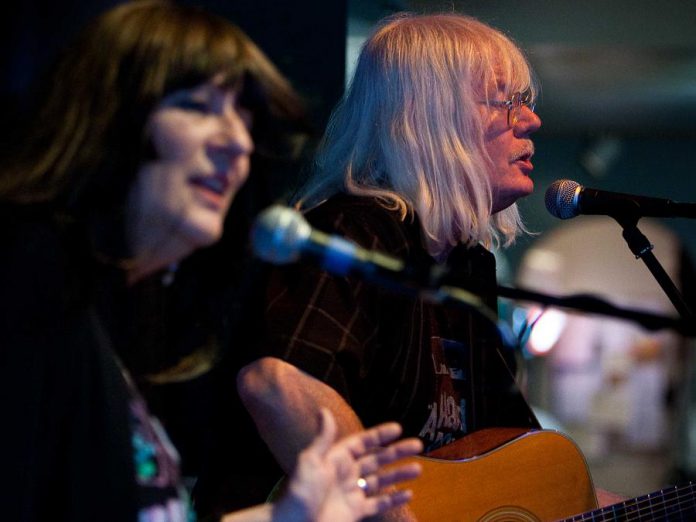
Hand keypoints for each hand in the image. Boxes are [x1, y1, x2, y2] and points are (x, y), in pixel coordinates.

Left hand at [278, 408, 422, 521]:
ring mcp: (351, 493)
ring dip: (399, 474)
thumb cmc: (300, 492)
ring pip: (381, 480)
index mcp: (337, 458)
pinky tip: (408, 493)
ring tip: (418, 469)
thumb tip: (325, 410)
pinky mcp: (355, 512)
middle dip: (397, 452)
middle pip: (377, 459)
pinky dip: (394, 499)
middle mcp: (346, 473)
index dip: (379, 435)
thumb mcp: (310, 461)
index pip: (362, 442)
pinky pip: (378, 503)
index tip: (398, 428)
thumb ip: (323, 438)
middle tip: (418, 445)